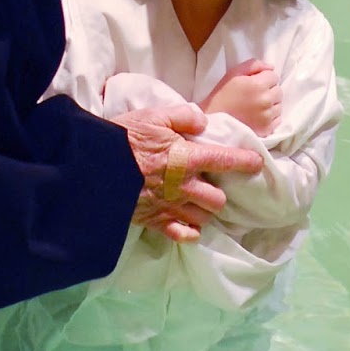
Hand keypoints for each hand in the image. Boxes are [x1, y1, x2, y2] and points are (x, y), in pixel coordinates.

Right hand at [109, 104, 263, 242]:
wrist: (92, 167)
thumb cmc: (123, 138)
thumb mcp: (153, 115)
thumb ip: (182, 116)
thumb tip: (203, 121)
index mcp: (187, 157)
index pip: (225, 161)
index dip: (245, 162)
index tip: (257, 163)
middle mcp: (184, 186)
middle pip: (217, 200)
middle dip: (219, 194)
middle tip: (213, 187)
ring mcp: (169, 206)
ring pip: (202, 218)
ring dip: (205, 212)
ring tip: (201, 205)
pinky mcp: (154, 221)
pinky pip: (181, 234)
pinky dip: (189, 232)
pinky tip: (190, 227)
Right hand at [202, 59, 282, 136]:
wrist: (213, 122)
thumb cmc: (221, 95)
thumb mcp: (233, 73)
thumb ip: (253, 65)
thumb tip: (271, 67)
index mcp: (258, 85)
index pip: (274, 76)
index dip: (263, 78)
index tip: (253, 83)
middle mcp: (266, 101)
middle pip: (278, 90)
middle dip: (269, 90)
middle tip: (254, 95)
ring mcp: (267, 117)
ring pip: (279, 105)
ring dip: (271, 103)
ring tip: (256, 106)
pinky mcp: (267, 130)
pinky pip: (278, 119)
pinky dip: (271, 117)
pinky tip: (258, 116)